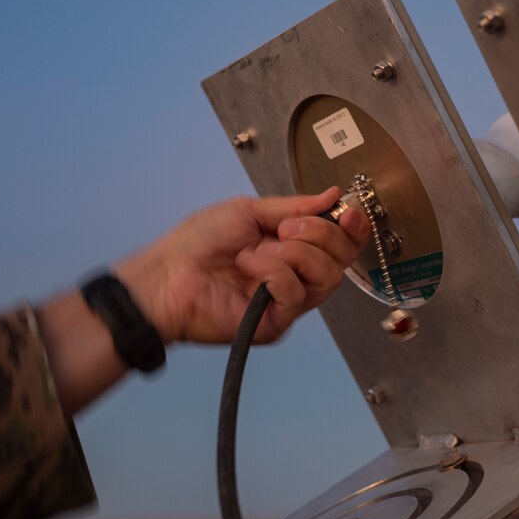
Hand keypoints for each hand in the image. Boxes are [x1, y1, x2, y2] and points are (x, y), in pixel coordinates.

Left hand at [115, 187, 369, 344]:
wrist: (167, 275)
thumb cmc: (197, 243)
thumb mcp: (249, 211)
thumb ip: (295, 206)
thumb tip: (332, 196)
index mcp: (293, 247)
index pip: (341, 242)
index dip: (351, 227)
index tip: (346, 211)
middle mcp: (296, 275)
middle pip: (341, 259)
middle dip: (320, 234)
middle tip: (286, 229)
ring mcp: (288, 301)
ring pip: (327, 277)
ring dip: (296, 253)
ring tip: (261, 249)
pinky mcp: (276, 322)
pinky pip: (297, 294)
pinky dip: (274, 272)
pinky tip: (249, 267)